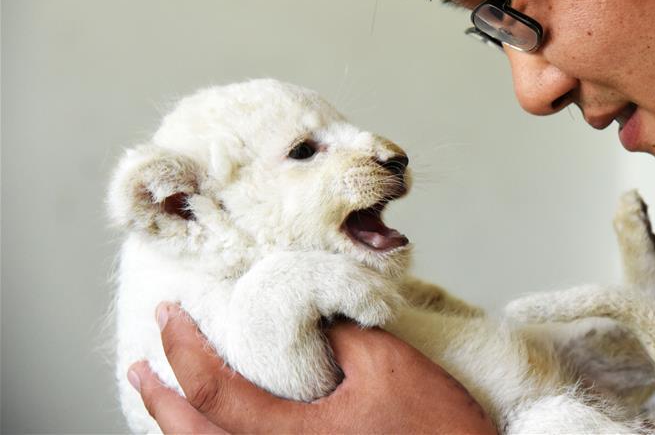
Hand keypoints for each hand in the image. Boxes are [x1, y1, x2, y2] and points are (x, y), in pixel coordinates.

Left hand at [128, 303, 496, 433]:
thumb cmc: (434, 430)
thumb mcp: (389, 365)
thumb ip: (341, 333)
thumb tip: (308, 310)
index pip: (212, 391)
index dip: (183, 350)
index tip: (170, 314)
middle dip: (160, 399)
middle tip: (140, 364)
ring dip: (178, 426)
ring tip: (160, 399)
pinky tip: (216, 428)